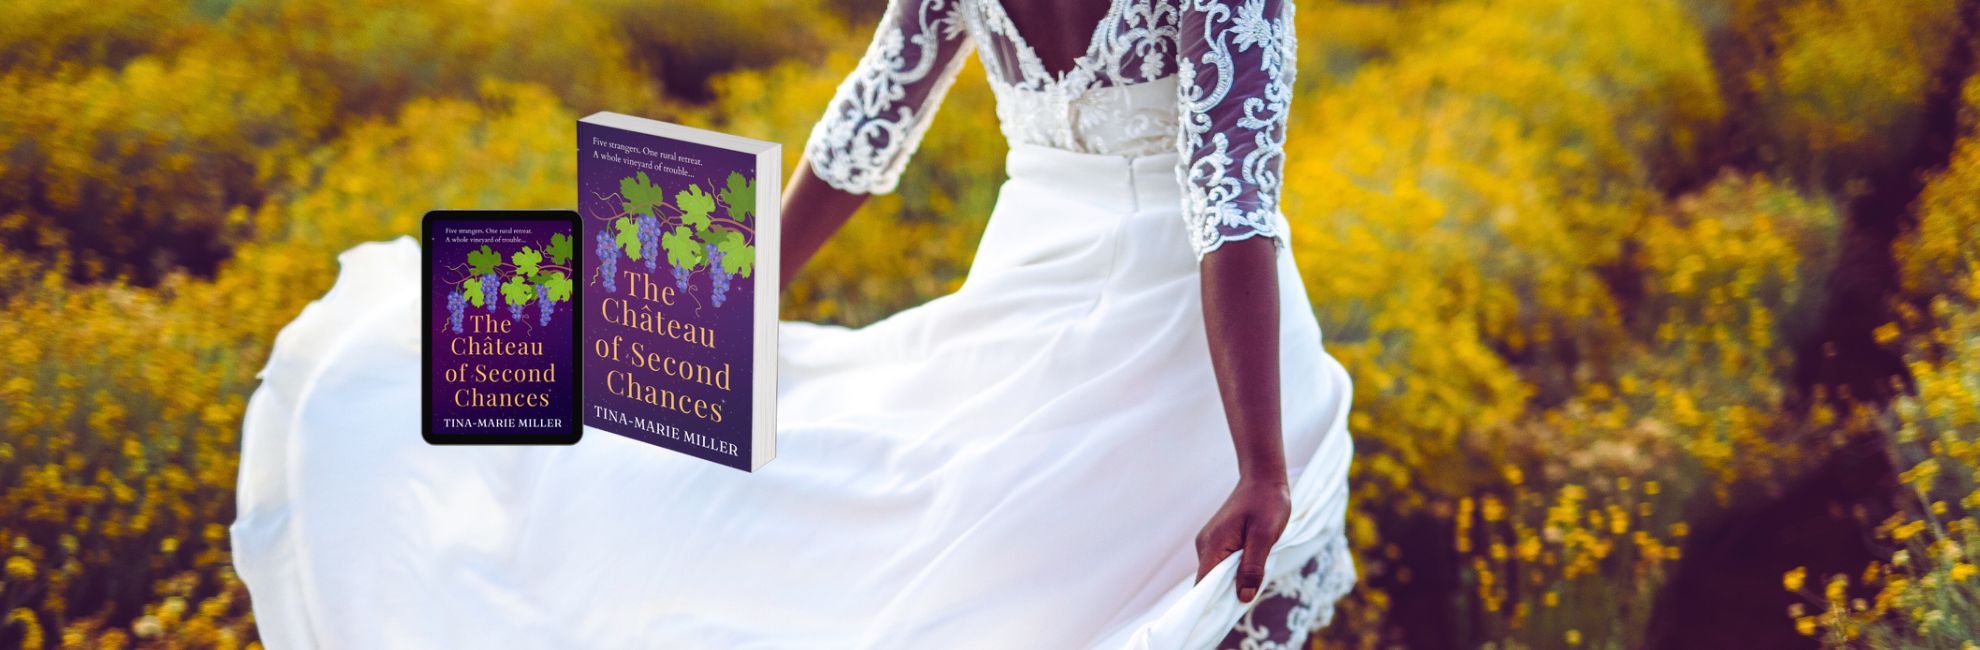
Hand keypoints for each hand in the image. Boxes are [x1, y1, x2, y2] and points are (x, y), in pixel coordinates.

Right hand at [1193, 476, 1290, 602]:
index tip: (1228, 611)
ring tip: (1254, 574)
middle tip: (1251, 590)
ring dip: (1233, 579)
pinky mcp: (1217, 540)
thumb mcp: (1265, 536)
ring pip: (1216, 573)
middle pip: (1209, 582)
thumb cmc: (1267, 503)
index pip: (1203, 584)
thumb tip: (1242, 597)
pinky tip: (1251, 564)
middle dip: (1227, 592)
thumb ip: (1253, 567)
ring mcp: (1209, 542)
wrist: (1263, 478)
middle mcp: (1204, 545)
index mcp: (1212, 545)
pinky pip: (1221, 564)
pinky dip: (1234, 570)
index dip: (1213, 602)